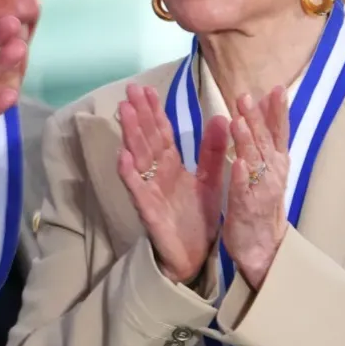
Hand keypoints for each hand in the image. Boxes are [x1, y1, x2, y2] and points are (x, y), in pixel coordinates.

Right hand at [115, 83, 228, 284]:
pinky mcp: (148, 211)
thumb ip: (213, 151)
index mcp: (172, 166)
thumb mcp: (211, 180)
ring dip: (130, 136)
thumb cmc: (198, 218)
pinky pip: (137, 190)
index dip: (154, 112)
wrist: (195, 256)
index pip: (161, 133)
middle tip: (129, 90)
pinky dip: (129, 174)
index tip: (147, 89)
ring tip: (125, 112)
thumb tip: (221, 118)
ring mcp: (149, 191)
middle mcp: (157, 175)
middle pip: (146, 140)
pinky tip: (123, 157)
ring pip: (138, 159)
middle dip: (138, 115)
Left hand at [223, 87, 290, 288]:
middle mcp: (273, 174)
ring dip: (247, 141)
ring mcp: (261, 191)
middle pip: (266, 142)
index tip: (276, 89)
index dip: (279, 111)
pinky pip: (244, 190)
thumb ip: (266, 139)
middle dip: (256, 119)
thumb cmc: (262, 202)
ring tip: (238, 121)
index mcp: (277, 163)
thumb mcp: (268, 168)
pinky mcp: (247, 208)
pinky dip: (241, 177)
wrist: (262, 246)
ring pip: (255, 162)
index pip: (280, 132)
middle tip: (245, 96)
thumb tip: (264, 107)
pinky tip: (238, 163)